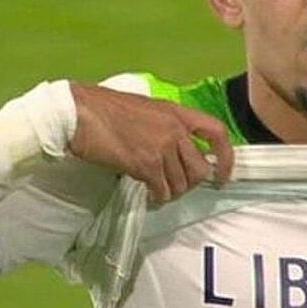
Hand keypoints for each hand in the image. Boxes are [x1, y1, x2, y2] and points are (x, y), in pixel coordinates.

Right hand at [68, 82, 233, 202]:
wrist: (79, 112)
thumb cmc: (107, 109)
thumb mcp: (148, 110)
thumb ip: (168, 126)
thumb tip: (181, 153)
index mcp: (178, 112)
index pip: (217, 132)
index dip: (227, 157)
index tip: (222, 175)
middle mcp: (175, 129)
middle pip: (201, 169)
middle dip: (191, 183)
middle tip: (175, 185)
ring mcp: (162, 147)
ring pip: (182, 184)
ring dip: (171, 193)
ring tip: (157, 190)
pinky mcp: (145, 164)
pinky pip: (162, 191)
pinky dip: (157, 198)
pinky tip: (148, 194)